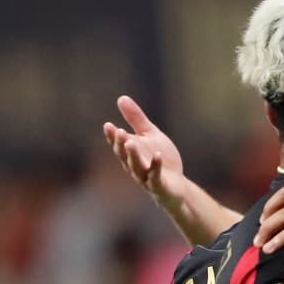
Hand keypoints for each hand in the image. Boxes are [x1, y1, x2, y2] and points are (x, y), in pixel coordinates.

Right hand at [102, 95, 186, 209]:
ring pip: (136, 166)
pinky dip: (156, 166)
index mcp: (130, 153)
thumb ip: (136, 119)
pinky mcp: (158, 185)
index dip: (112, 137)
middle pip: (124, 155)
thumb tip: (121, 98)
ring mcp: (145, 177)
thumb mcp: (149, 135)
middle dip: (121, 144)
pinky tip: (158, 155)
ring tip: (130, 142)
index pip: (118, 144)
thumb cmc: (160, 159)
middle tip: (119, 132)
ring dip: (132, 155)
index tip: (108, 125)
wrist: (176, 184)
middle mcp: (134, 166)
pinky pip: (155, 176)